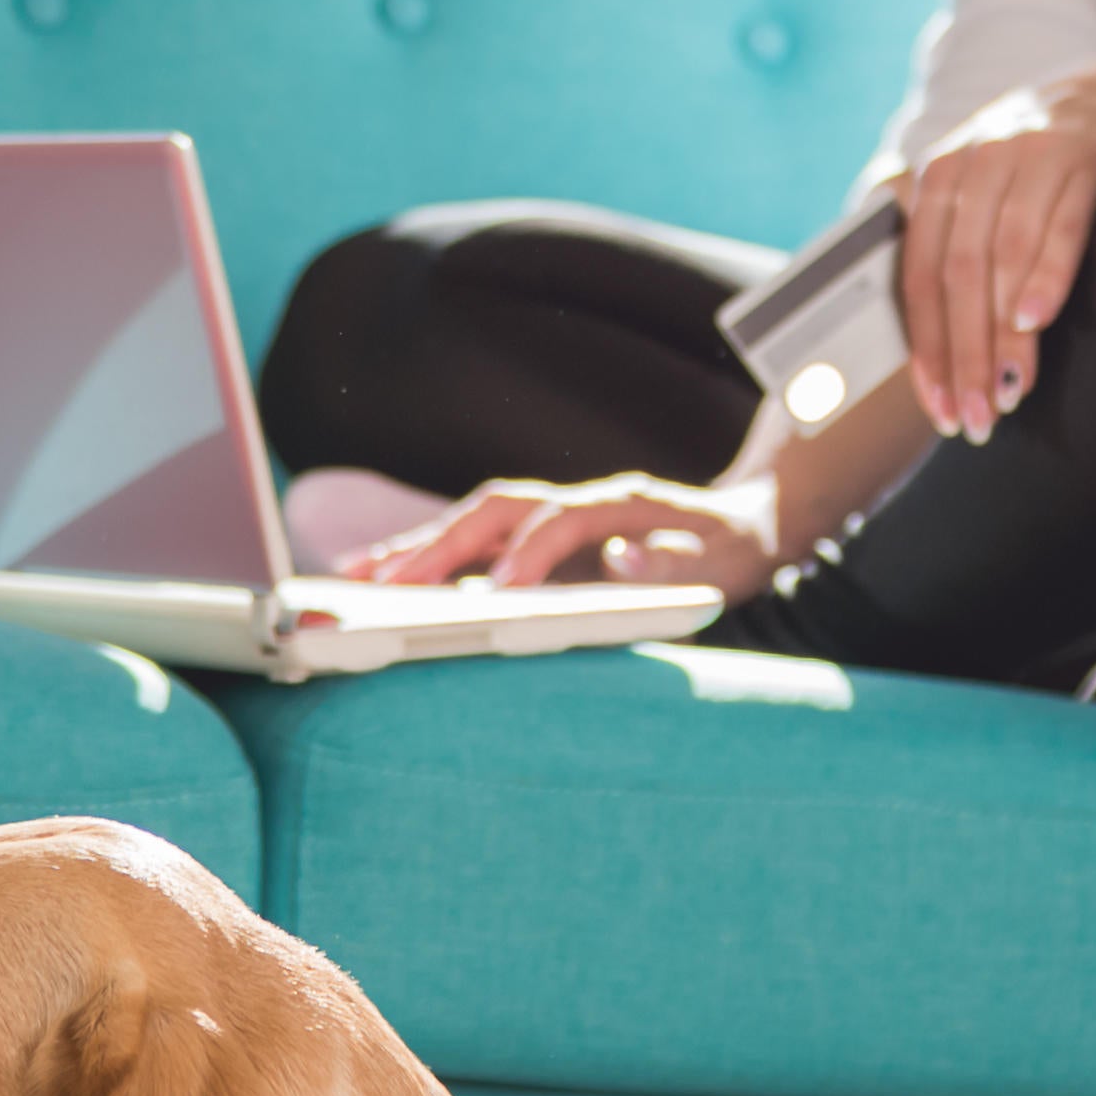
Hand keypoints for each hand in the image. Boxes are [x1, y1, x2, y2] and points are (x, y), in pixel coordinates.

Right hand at [342, 469, 776, 592]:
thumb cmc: (728, 550)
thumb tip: (625, 562)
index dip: (530, 555)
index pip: (563, 522)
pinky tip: (376, 575)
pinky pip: (470, 539)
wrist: (740, 523)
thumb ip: (674, 564)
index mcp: (622, 504)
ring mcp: (551, 513)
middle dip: (443, 545)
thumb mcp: (722, 562)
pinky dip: (424, 553)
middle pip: (496, 511)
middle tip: (390, 587)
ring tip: (355, 576)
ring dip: (416, 544)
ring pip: (471, 520)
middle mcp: (576, 500)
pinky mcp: (534, 535)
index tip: (497, 594)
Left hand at [902, 55, 1095, 432]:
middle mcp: (977, 159)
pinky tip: (1036, 323)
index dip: (927, 347)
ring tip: (1008, 391)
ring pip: (1003, 255)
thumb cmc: (1040, 164)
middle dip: (964, 354)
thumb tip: (929, 352)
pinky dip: (1046, 275)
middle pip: (958, 273)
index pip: (919, 275)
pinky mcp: (1084, 154)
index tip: (940, 407)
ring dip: (1004, 332)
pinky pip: (1059, 224)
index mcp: (941, 176)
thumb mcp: (982, 189)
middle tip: (975, 419)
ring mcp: (1030, 152)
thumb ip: (950, 248)